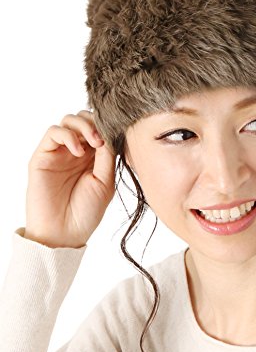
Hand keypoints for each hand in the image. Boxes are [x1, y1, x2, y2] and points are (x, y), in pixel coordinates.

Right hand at [25, 110, 115, 247]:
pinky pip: (53, 132)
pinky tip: (78, 152)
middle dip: (96, 122)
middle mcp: (76, 150)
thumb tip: (108, 132)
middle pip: (84, 118)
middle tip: (103, 139)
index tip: (116, 136)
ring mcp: (59, 152)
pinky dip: (68, 136)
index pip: (100, 127)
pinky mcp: (43, 156)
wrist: (64, 233)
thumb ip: (107, 156)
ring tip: (94, 143)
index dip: (108, 126)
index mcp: (94, 156)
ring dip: (84, 125)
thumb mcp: (105, 181)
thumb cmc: (86, 211)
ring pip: (69, 120)